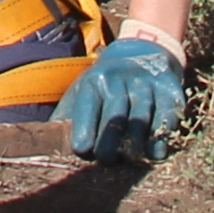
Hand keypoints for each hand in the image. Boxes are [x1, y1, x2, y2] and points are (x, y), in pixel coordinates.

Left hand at [62, 34, 184, 163]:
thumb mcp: (82, 93)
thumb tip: (45, 144)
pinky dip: (162, 135)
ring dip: (136, 141)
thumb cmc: (104, 87)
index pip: (88, 106)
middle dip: (110, 138)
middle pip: (115, 112)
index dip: (84, 128)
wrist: (142, 53)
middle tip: (107, 160)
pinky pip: (167, 114)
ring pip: (141, 115)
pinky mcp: (168, 90)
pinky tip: (155, 153)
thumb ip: (66, 117)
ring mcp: (145, 84)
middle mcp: (119, 79)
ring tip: (131, 159)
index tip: (82, 150)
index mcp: (94, 81)